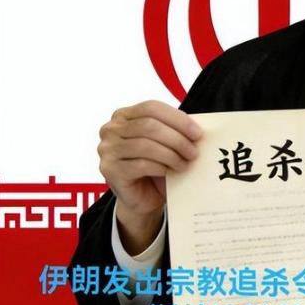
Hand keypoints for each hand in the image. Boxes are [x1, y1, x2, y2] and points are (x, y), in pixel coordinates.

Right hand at [98, 100, 200, 253]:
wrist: (142, 197)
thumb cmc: (156, 165)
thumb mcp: (164, 142)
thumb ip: (174, 130)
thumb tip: (196, 128)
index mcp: (124, 115)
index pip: (152, 107)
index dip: (177, 119)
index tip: (197, 133)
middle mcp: (111, 129)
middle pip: (149, 126)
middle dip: (177, 138)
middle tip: (194, 151)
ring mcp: (107, 149)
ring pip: (145, 145)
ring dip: (171, 154)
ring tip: (186, 163)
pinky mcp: (110, 170)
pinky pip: (140, 164)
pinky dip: (160, 167)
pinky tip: (171, 171)